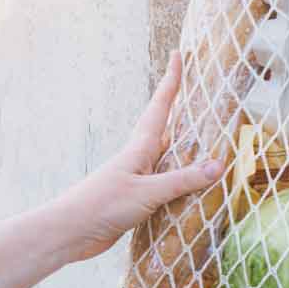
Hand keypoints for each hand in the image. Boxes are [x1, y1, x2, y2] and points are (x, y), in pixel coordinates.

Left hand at [50, 53, 224, 261]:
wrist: (69, 232)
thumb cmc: (103, 205)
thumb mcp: (148, 191)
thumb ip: (183, 179)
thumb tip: (219, 165)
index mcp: (139, 148)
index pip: (160, 107)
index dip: (171, 81)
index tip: (179, 55)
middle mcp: (139, 159)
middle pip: (165, 128)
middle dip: (182, 110)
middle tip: (199, 93)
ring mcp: (136, 179)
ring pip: (167, 157)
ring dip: (184, 148)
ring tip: (206, 139)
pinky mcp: (135, 200)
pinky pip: (165, 184)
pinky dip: (181, 181)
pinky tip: (192, 189)